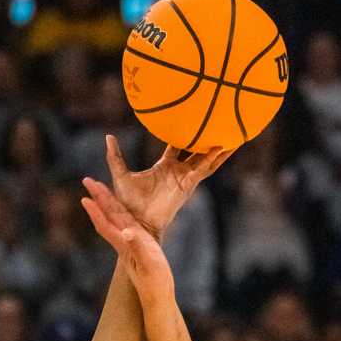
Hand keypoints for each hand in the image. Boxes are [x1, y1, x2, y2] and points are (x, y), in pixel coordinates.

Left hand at [81, 178, 177, 311]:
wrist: (157, 298)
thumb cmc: (155, 282)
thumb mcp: (149, 262)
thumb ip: (138, 246)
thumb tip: (126, 231)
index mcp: (124, 243)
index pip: (106, 222)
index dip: (96, 209)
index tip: (85, 195)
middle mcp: (123, 242)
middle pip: (107, 216)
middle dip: (97, 198)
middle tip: (87, 180)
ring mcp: (129, 244)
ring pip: (114, 219)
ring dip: (105, 204)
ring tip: (99, 191)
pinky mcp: (137, 246)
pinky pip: (124, 224)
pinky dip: (119, 214)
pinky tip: (119, 211)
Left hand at [99, 131, 228, 238]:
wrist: (137, 220)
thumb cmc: (129, 202)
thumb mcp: (121, 174)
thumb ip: (115, 156)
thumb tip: (108, 136)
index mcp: (165, 165)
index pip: (177, 145)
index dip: (184, 134)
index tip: (192, 119)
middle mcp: (178, 170)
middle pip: (198, 152)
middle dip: (209, 140)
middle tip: (220, 126)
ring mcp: (185, 177)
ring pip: (206, 160)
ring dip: (218, 149)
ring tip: (232, 137)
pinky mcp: (187, 184)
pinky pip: (203, 168)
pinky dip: (213, 158)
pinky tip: (222, 147)